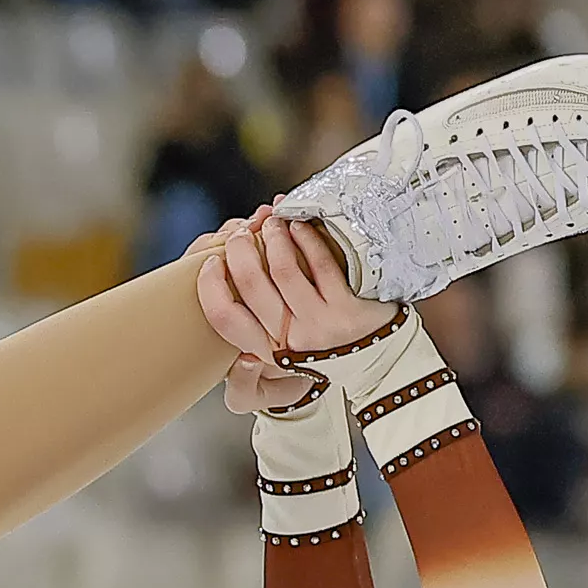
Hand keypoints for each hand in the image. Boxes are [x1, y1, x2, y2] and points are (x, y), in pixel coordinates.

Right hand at [204, 207, 393, 367]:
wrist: (376, 363)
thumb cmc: (321, 350)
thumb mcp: (276, 355)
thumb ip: (246, 331)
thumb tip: (222, 296)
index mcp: (264, 350)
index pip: (223, 317)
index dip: (210, 284)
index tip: (212, 261)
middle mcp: (288, 339)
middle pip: (250, 284)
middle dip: (240, 248)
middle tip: (241, 234)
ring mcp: (319, 324)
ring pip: (283, 269)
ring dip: (273, 236)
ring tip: (271, 224)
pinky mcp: (347, 309)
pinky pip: (321, 264)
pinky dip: (306, 238)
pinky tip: (300, 227)